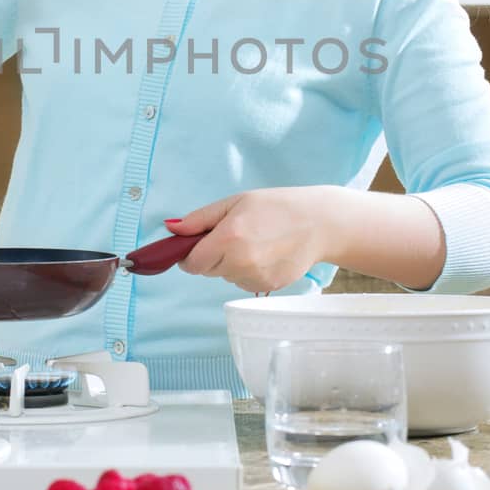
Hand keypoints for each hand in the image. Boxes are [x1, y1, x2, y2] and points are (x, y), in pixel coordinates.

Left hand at [167, 188, 333, 293]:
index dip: (190, 255)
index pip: (192, 263)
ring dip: (231, 264)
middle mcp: (239, 261)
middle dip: (212, 256)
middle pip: (207, 271)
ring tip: (255, 243)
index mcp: (228, 237)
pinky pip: (244, 283)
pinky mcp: (267, 287)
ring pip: (226, 277)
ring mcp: (254, 277)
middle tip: (233, 236)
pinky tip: (265, 255)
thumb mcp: (235, 202)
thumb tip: (170, 229)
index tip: (197, 245)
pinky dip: (248, 272)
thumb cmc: (277, 207)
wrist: (319, 223)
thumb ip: (200, 219)